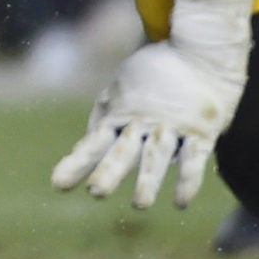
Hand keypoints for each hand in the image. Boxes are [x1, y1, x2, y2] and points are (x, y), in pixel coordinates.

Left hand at [51, 14, 249, 209]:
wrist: (200, 53)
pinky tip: (180, 202)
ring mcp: (173, 126)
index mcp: (120, 113)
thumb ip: (103, 119)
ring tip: (139, 204)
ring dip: (148, 181)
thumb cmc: (154, 74)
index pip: (94, 142)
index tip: (57, 184)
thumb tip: (79, 151)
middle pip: (124, 150)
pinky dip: (188, 181)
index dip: (77, 163)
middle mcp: (144, 121)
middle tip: (96, 192)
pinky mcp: (201, 131)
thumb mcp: (120, 89)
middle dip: (110, 170)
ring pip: (157, 156)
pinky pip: (194, 158)